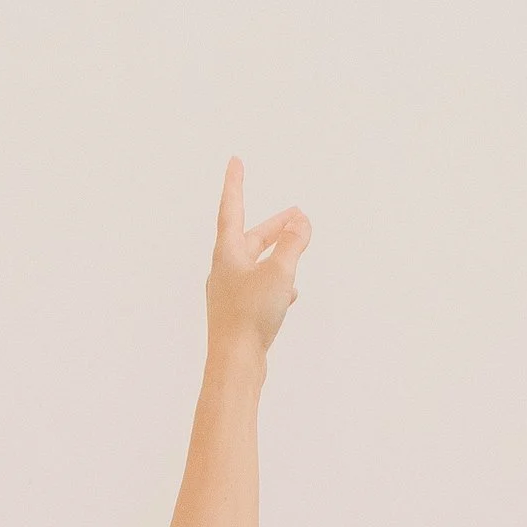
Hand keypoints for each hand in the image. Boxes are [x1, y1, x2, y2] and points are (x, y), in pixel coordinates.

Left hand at [205, 157, 310, 360]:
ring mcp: (230, 294)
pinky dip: (276, 284)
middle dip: (275, 226)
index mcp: (227, 254)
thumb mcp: (279, 272)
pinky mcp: (239, 316)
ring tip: (298, 249)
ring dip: (278, 254)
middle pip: (251, 239)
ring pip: (257, 265)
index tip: (234, 161)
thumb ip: (293, 244)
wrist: (234, 365)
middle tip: (296, 214)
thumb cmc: (250, 316)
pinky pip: (260, 290)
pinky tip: (290, 295)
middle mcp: (225, 271)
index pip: (231, 208)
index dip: (235, 184)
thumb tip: (302, 222)